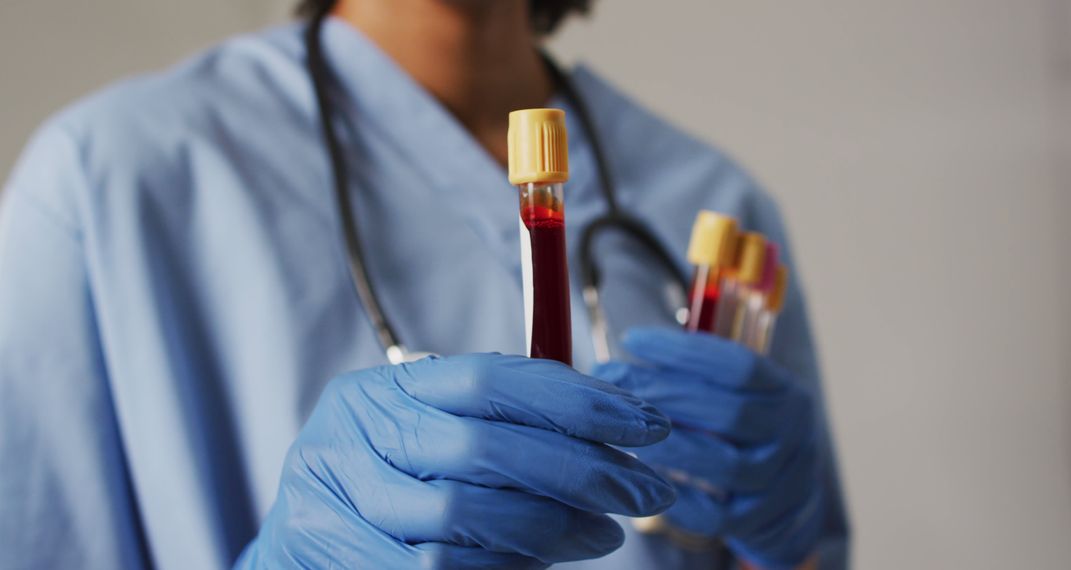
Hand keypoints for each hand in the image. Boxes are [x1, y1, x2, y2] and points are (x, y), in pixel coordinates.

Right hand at [237, 353, 675, 568]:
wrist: (302, 549)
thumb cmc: (393, 486)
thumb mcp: (437, 440)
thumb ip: (504, 427)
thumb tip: (617, 429)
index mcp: (388, 387)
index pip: (491, 378)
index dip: (576, 399)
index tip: (646, 424)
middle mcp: (354, 429)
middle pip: (482, 445)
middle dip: (580, 469)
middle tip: (645, 491)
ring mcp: (334, 494)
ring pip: (460, 515)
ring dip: (548, 529)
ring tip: (604, 535)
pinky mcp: (330, 551)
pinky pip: (434, 568)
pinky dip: (498, 569)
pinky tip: (540, 565)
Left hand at [594, 328, 822, 567]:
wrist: (788, 501)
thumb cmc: (742, 434)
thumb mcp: (734, 395)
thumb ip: (688, 376)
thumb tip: (611, 370)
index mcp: (786, 392)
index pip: (740, 366)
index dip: (683, 352)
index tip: (633, 340)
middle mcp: (793, 434)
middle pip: (729, 413)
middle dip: (664, 396)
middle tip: (613, 387)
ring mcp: (782, 482)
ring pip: (725, 465)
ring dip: (669, 448)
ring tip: (623, 434)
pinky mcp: (761, 522)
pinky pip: (715, 516)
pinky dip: (678, 498)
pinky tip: (644, 478)